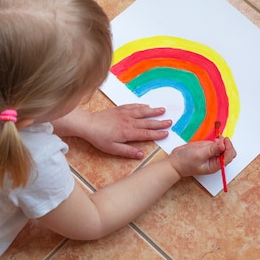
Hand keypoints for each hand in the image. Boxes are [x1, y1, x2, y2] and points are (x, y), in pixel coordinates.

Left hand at [53, 104, 171, 158]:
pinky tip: (146, 106)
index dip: (157, 134)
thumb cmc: (99, 138)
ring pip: (142, 112)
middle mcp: (129, 122)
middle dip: (159, 122)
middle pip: (147, 122)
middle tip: (170, 121)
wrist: (88, 124)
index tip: (166, 133)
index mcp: (128, 133)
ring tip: (163, 110)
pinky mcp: (119, 109)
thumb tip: (141, 154)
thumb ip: (128, 151)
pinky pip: (133, 106)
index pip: (146, 134)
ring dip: (153, 111)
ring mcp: (124, 114)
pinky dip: (141, 106)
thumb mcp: (112, 149)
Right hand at [169, 137, 235, 177]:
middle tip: (220, 139)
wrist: (175, 162)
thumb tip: (223, 144)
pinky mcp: (208, 149)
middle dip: (227, 144)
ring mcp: (212, 155)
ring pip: (224, 147)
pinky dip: (217, 140)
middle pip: (229, 152)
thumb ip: (212, 150)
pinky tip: (213, 138)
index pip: (228, 156)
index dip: (229, 147)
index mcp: (215, 165)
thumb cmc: (185, 162)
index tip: (224, 140)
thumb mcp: (199, 155)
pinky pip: (217, 144)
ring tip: (215, 139)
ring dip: (222, 142)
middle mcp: (215, 160)